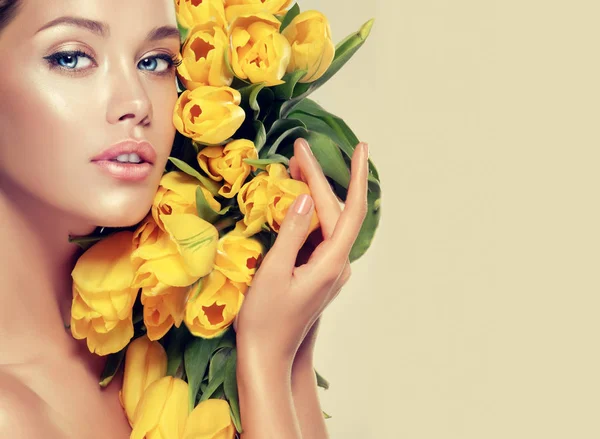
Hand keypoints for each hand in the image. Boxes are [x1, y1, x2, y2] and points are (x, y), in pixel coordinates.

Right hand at [234, 137, 368, 364]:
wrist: (268, 357)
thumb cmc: (265, 320)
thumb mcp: (272, 271)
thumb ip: (292, 232)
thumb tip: (306, 196)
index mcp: (331, 264)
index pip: (350, 210)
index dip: (356, 175)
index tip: (361, 146)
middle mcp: (338, 265)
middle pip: (335, 212)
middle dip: (319, 178)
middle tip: (298, 149)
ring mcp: (331, 270)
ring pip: (327, 222)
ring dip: (313, 194)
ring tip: (294, 166)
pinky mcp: (321, 273)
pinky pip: (319, 235)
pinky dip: (308, 214)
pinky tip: (294, 200)